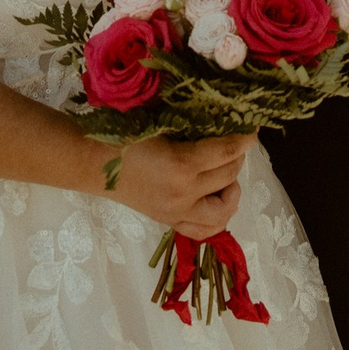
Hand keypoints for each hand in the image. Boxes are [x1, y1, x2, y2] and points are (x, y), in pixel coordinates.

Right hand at [106, 135, 251, 239]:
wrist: (95, 164)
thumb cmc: (125, 134)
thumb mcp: (161, 123)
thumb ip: (192, 125)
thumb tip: (224, 119)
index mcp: (181, 164)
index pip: (227, 152)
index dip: (245, 139)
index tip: (253, 129)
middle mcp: (183, 193)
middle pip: (228, 176)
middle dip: (238, 157)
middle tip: (235, 144)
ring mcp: (177, 212)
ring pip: (224, 211)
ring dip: (232, 191)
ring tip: (225, 176)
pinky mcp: (170, 221)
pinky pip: (204, 231)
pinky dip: (217, 218)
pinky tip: (215, 199)